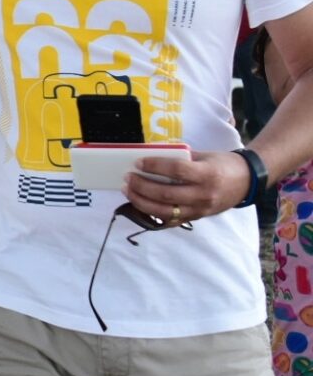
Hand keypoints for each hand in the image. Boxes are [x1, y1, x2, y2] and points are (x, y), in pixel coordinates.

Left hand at [124, 149, 251, 224]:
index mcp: (207, 174)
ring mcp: (200, 209)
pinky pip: (171, 220)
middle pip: (167, 194)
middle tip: (128, 178)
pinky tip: (140, 205)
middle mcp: (204, 194)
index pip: (177, 170)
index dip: (155, 166)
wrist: (246, 182)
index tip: (138, 162)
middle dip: (142, 186)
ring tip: (129, 191)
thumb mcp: (203, 155)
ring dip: (142, 202)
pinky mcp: (197, 217)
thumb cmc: (222, 164)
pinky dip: (153, 214)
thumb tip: (151, 157)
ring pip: (166, 211)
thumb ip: (180, 157)